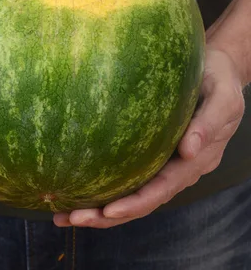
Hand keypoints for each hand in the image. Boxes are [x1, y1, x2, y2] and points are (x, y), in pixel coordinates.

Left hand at [54, 47, 244, 228]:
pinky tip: (76, 184)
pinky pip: (127, 171)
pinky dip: (103, 183)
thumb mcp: (223, 97)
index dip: (136, 203)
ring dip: (99, 208)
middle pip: (141, 200)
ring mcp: (164, 161)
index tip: (108, 211)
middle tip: (70, 217)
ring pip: (131, 192)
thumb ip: (209, 123)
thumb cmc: (219, 79)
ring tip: (63, 212)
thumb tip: (189, 152)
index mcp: (196, 161)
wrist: (216, 67)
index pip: (163, 189)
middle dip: (106, 214)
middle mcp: (178, 168)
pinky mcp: (151, 149)